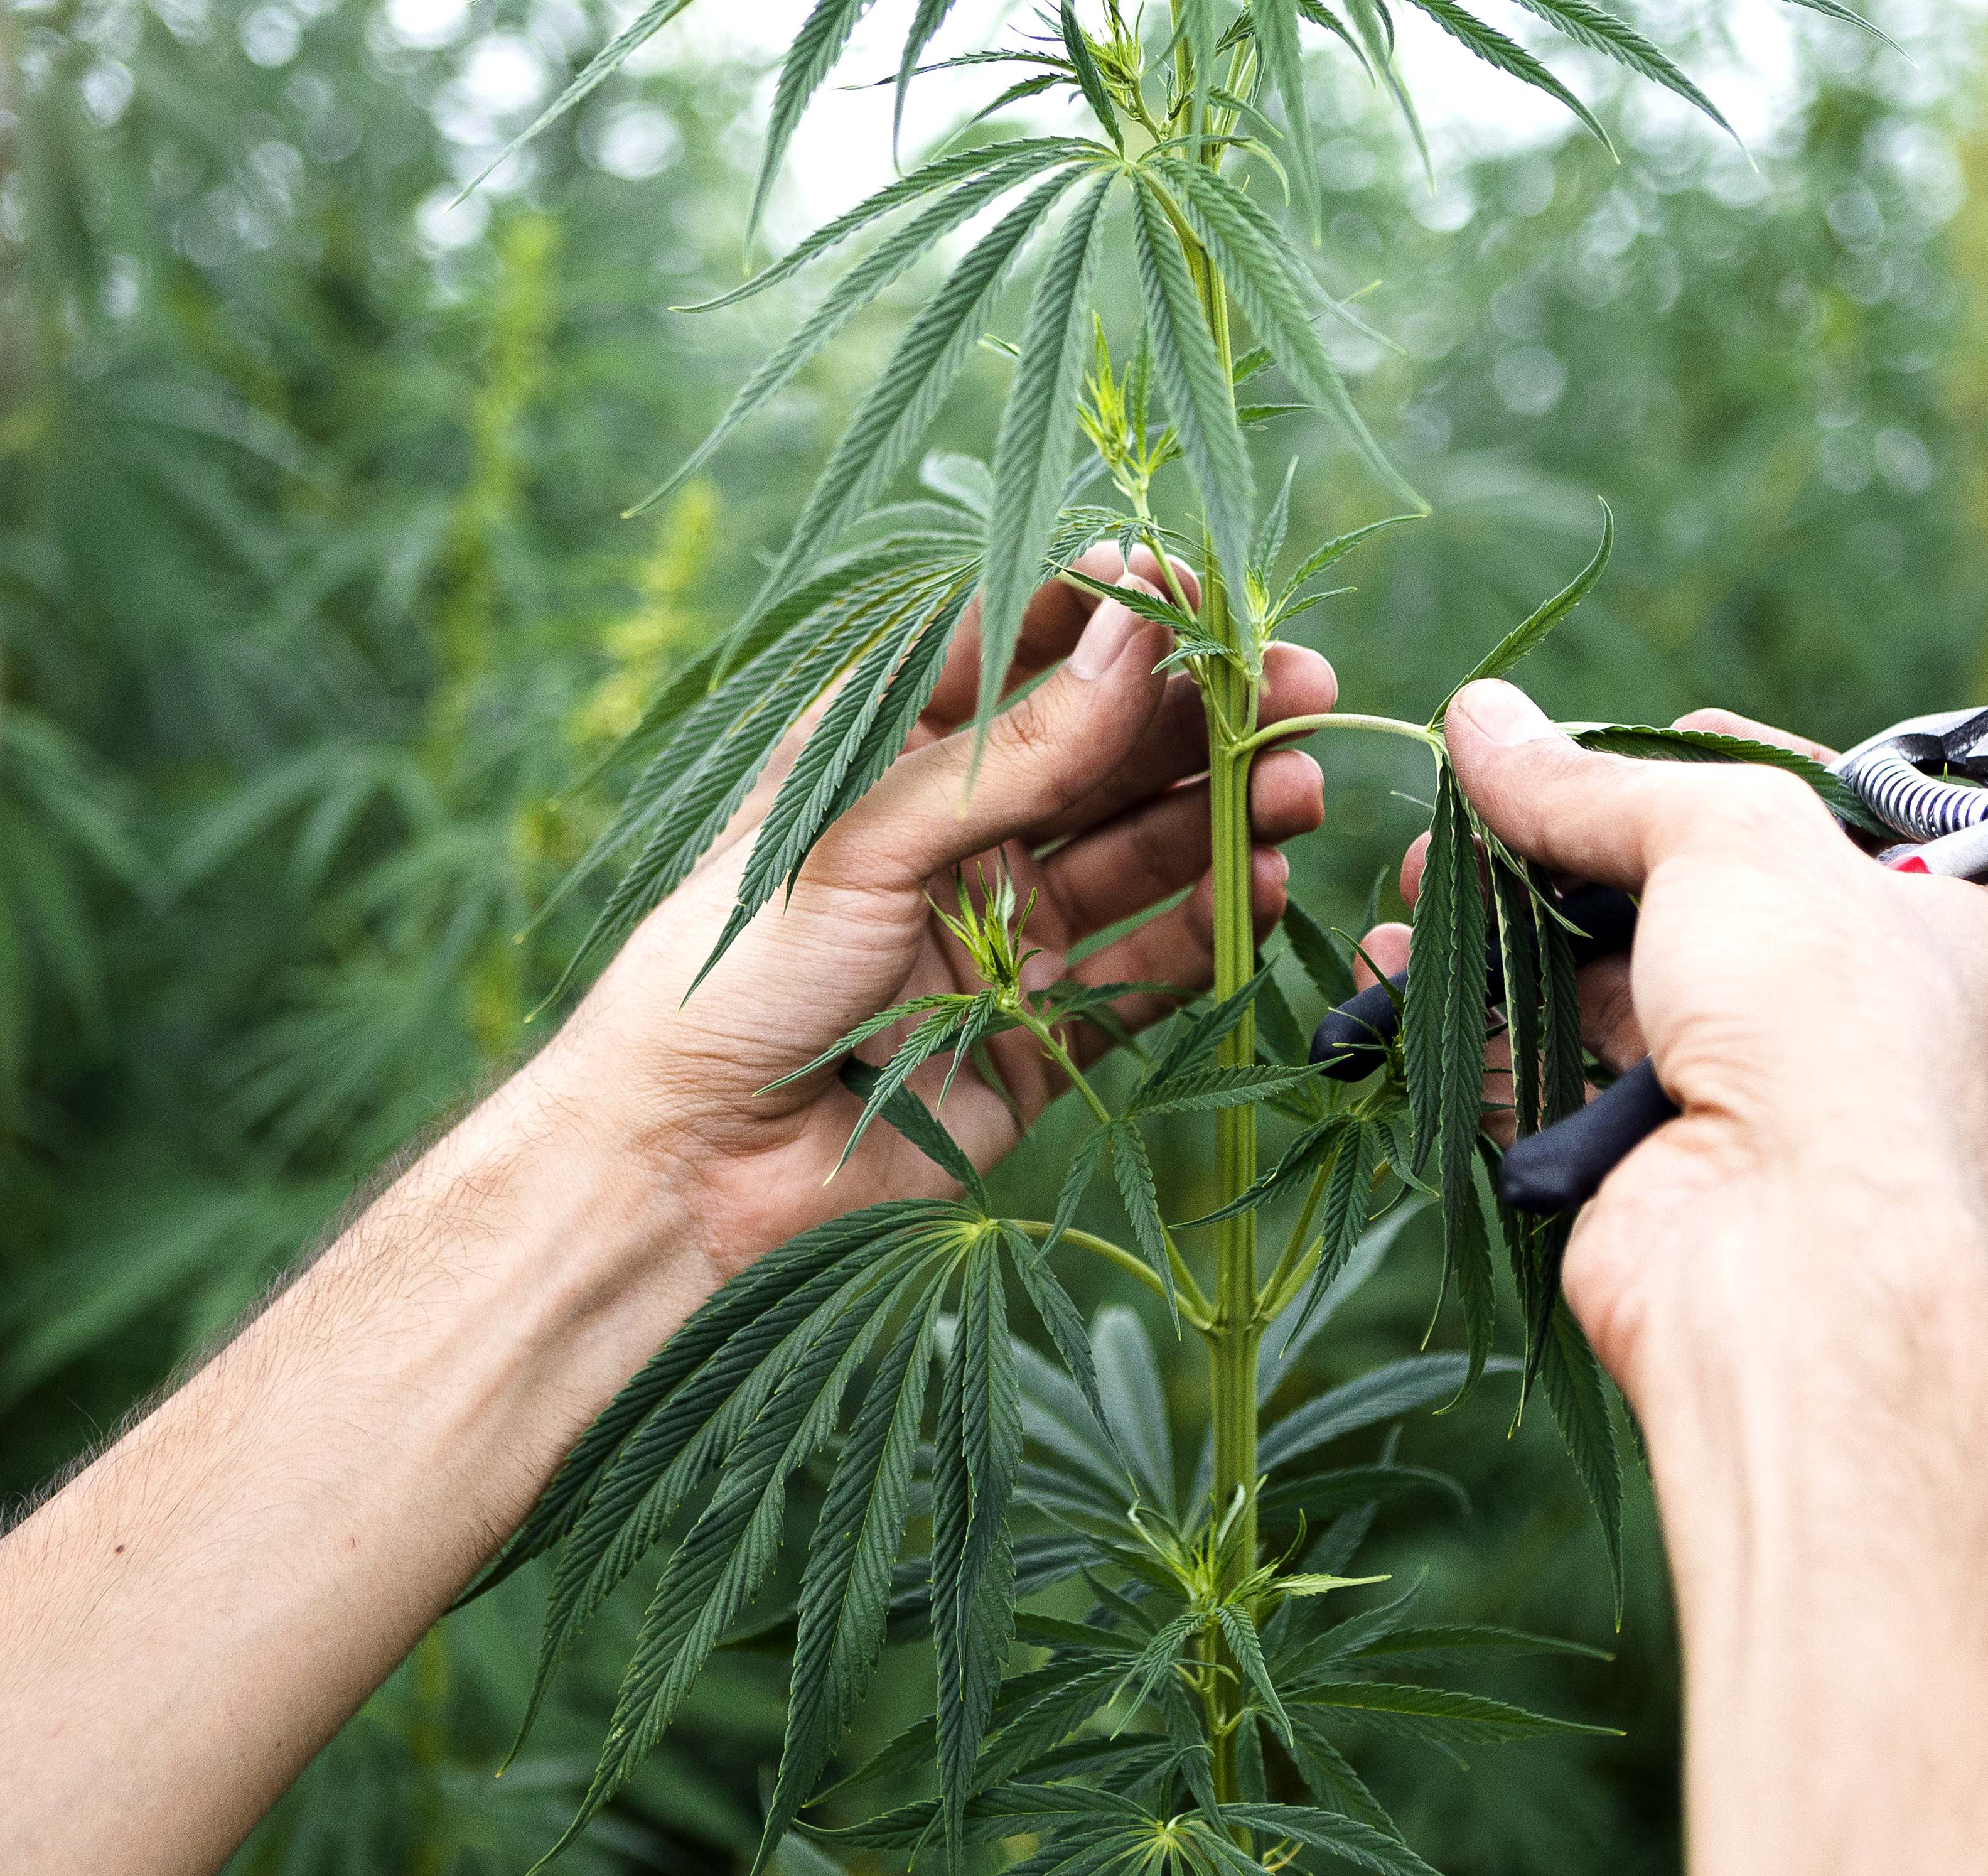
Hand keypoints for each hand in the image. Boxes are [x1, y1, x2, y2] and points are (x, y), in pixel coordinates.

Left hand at [554, 545, 1331, 1289]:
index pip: (1018, 645)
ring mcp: (1000, 931)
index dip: (1113, 613)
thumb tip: (1137, 634)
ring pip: (1139, 851)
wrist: (682, 1169)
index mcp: (887, 751)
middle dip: (1205, 717)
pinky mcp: (1036, 1034)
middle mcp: (951, 830)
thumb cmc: (727, 973)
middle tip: (1305, 690)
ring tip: (1299, 790)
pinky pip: (1145, 968)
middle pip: (1104, 748)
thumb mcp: (863, 837)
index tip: (1206, 594)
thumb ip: (1011, 751)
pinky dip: (1209, 928)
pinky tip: (1262, 886)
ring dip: (1223, 814)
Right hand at [1372, 689, 1987, 1875]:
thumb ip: (1597, 783)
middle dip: (1557, 856)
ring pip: (1576, 992)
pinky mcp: (1622, 1179)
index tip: (1591, 743)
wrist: (1797, 1285)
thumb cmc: (1826, 1051)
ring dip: (1485, 942)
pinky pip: (1521, 1082)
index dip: (1692, 772)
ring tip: (1397, 901)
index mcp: (1917, 928)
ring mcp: (1720, 1108)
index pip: (1799, 818)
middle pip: (1667, 900)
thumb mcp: (1728, 854)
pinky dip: (1459, 1038)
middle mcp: (1827, 1018)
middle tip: (1462, 806)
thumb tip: (1475, 719)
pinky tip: (1391, 993)